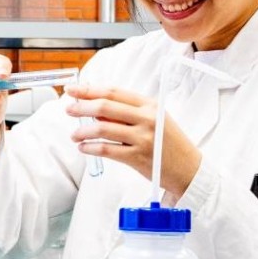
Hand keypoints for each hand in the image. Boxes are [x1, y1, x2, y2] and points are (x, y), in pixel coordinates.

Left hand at [65, 85, 202, 195]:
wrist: (189, 168)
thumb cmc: (168, 143)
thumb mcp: (155, 119)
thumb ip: (129, 112)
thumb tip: (96, 108)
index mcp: (150, 105)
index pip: (114, 92)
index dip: (90, 90)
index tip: (73, 90)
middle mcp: (147, 118)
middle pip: (105, 107)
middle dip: (82, 107)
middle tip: (68, 109)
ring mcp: (142, 138)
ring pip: (103, 129)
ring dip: (83, 131)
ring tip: (74, 135)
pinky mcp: (138, 157)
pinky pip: (106, 149)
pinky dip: (90, 148)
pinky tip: (83, 147)